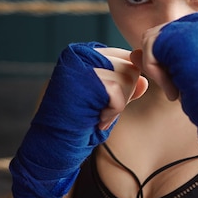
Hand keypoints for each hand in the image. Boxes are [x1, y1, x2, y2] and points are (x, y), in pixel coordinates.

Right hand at [10, 42, 146, 197]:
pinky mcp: (83, 78)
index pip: (125, 58)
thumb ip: (124, 88)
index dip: (124, 85)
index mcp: (84, 53)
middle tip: (100, 113)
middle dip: (124, 95)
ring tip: (98, 116)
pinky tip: (98, 119)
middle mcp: (81, 53)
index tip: (104, 103)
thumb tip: (145, 81)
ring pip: (127, 77)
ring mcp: (80, 63)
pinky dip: (113, 111)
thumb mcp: (105, 101)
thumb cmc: (77, 124)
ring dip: (118, 105)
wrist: (52, 144)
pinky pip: (118, 91)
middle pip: (129, 66)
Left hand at [137, 12, 197, 182]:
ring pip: (151, 41)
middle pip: (156, 36)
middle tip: (175, 89)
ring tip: (177, 92)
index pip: (168, 36)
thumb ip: (159, 62)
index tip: (179, 84)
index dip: (166, 62)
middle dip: (158, 64)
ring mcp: (193, 26)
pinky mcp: (184, 35)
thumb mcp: (182, 77)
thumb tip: (132, 53)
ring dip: (157, 70)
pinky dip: (156, 73)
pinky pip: (151, 48)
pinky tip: (175, 92)